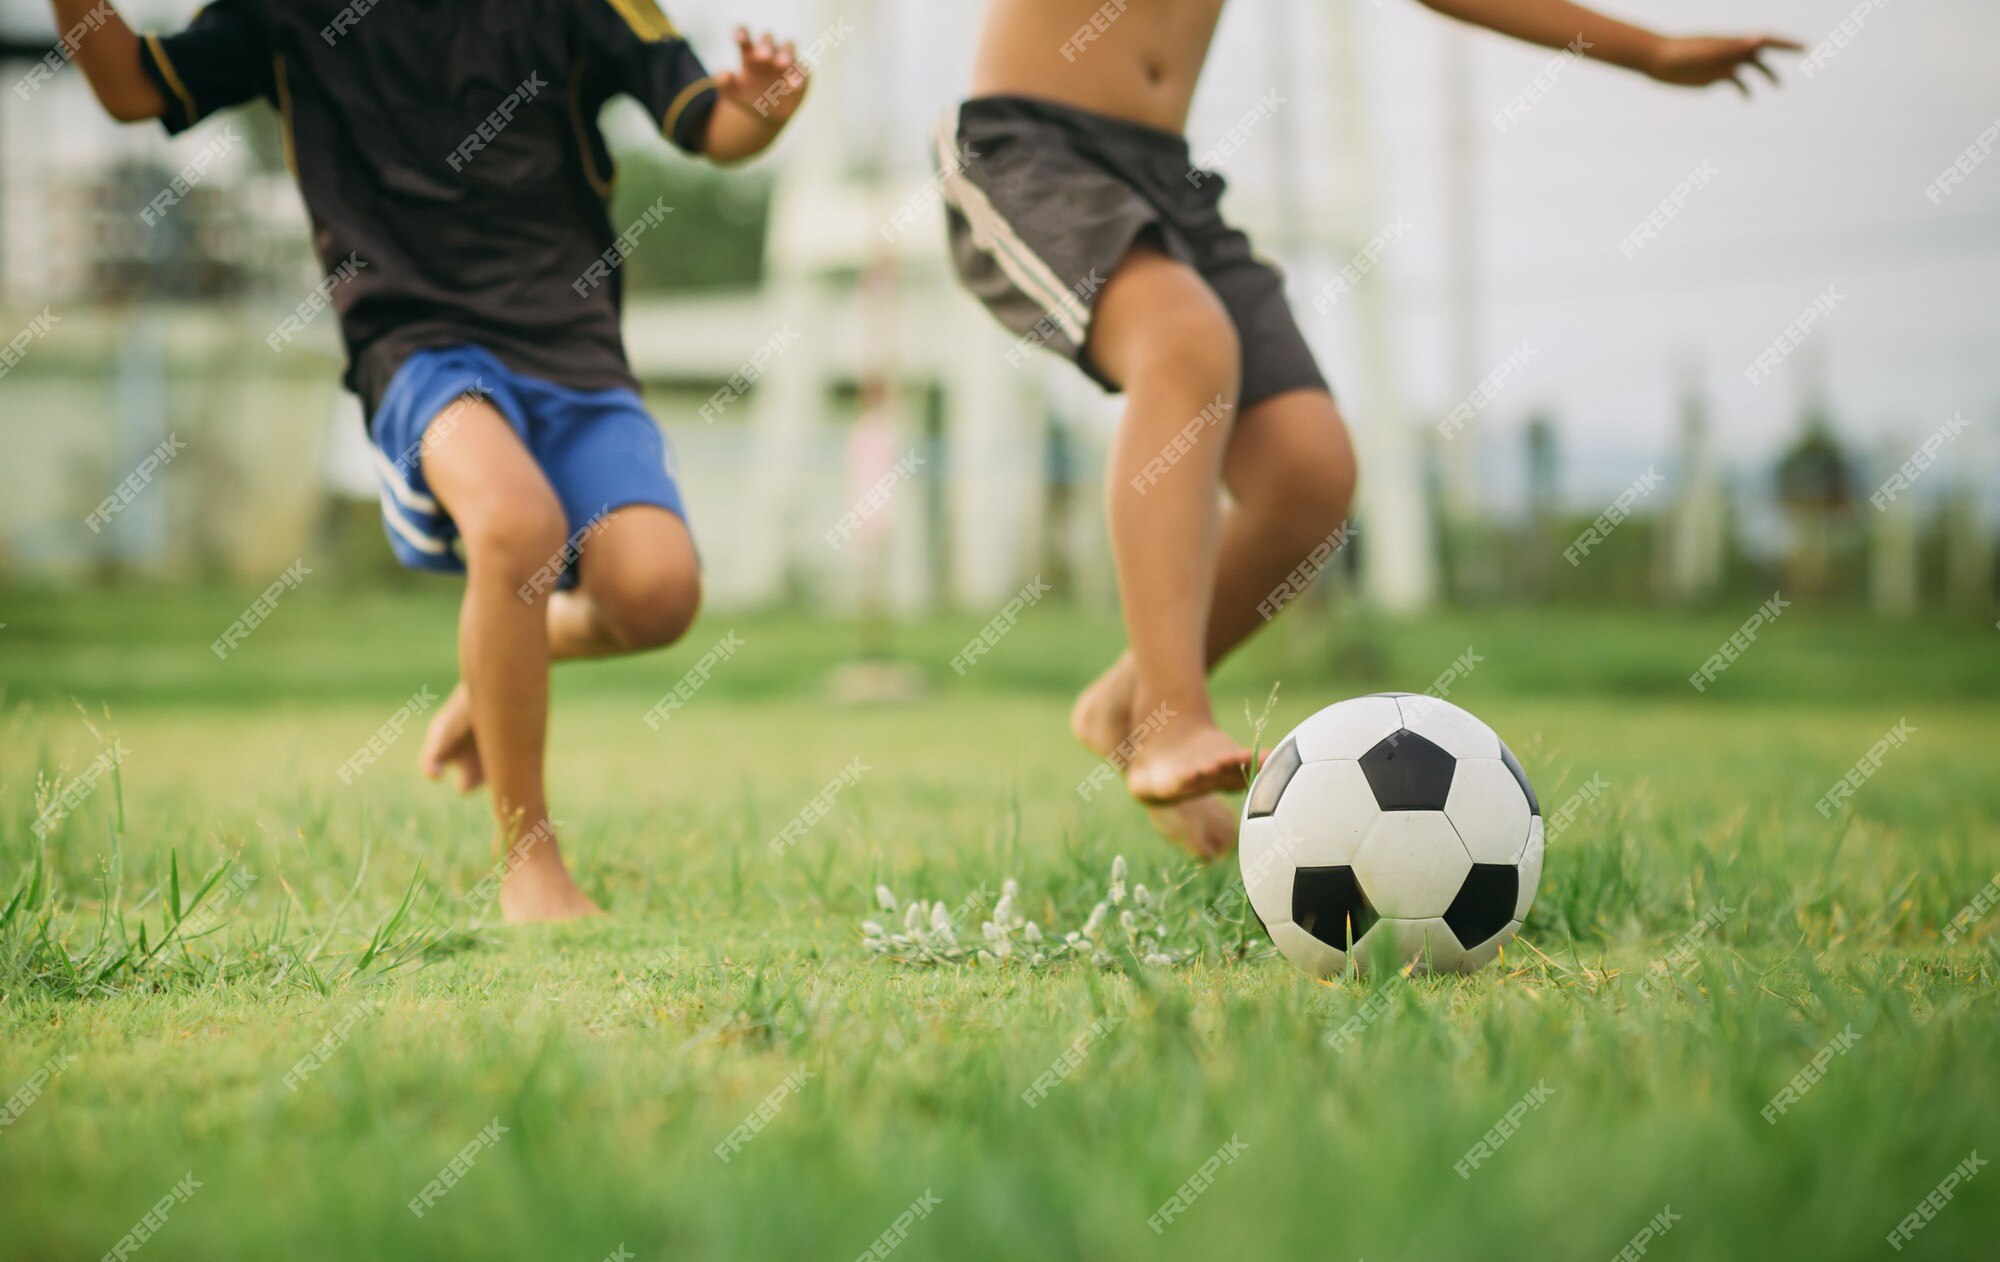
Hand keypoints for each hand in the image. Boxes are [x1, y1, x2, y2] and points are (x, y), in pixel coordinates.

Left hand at [714, 28, 808, 126]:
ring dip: (786, 53)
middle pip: (767, 40)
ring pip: (788, 48)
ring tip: (782, 63)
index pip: (744, 37)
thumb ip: (723, 82)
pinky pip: (802, 71)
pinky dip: (799, 76)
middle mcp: (769, 53)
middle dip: (765, 45)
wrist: (766, 114)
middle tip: (762, 56)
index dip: (742, 33)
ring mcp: (786, 62)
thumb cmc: (746, 97)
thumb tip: (724, 74)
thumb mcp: (731, 92)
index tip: (739, 38)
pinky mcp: (800, 74)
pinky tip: (794, 85)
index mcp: (749, 53)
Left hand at [1647, 35, 1801, 95]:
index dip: (1786, 43)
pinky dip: (1743, 89)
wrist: (1658, 61)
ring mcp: (1724, 64)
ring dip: (1765, 76)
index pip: (1766, 40)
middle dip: (1783, 53)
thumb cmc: (1682, 54)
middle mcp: (1732, 51)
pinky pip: (1734, 82)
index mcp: (1734, 43)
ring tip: (1778, 88)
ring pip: (1751, 68)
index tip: (1804, 46)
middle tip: (1803, 55)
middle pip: (1763, 52)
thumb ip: (1733, 47)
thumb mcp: (1709, 51)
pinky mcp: (1714, 76)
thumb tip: (1758, 40)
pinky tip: (1747, 99)